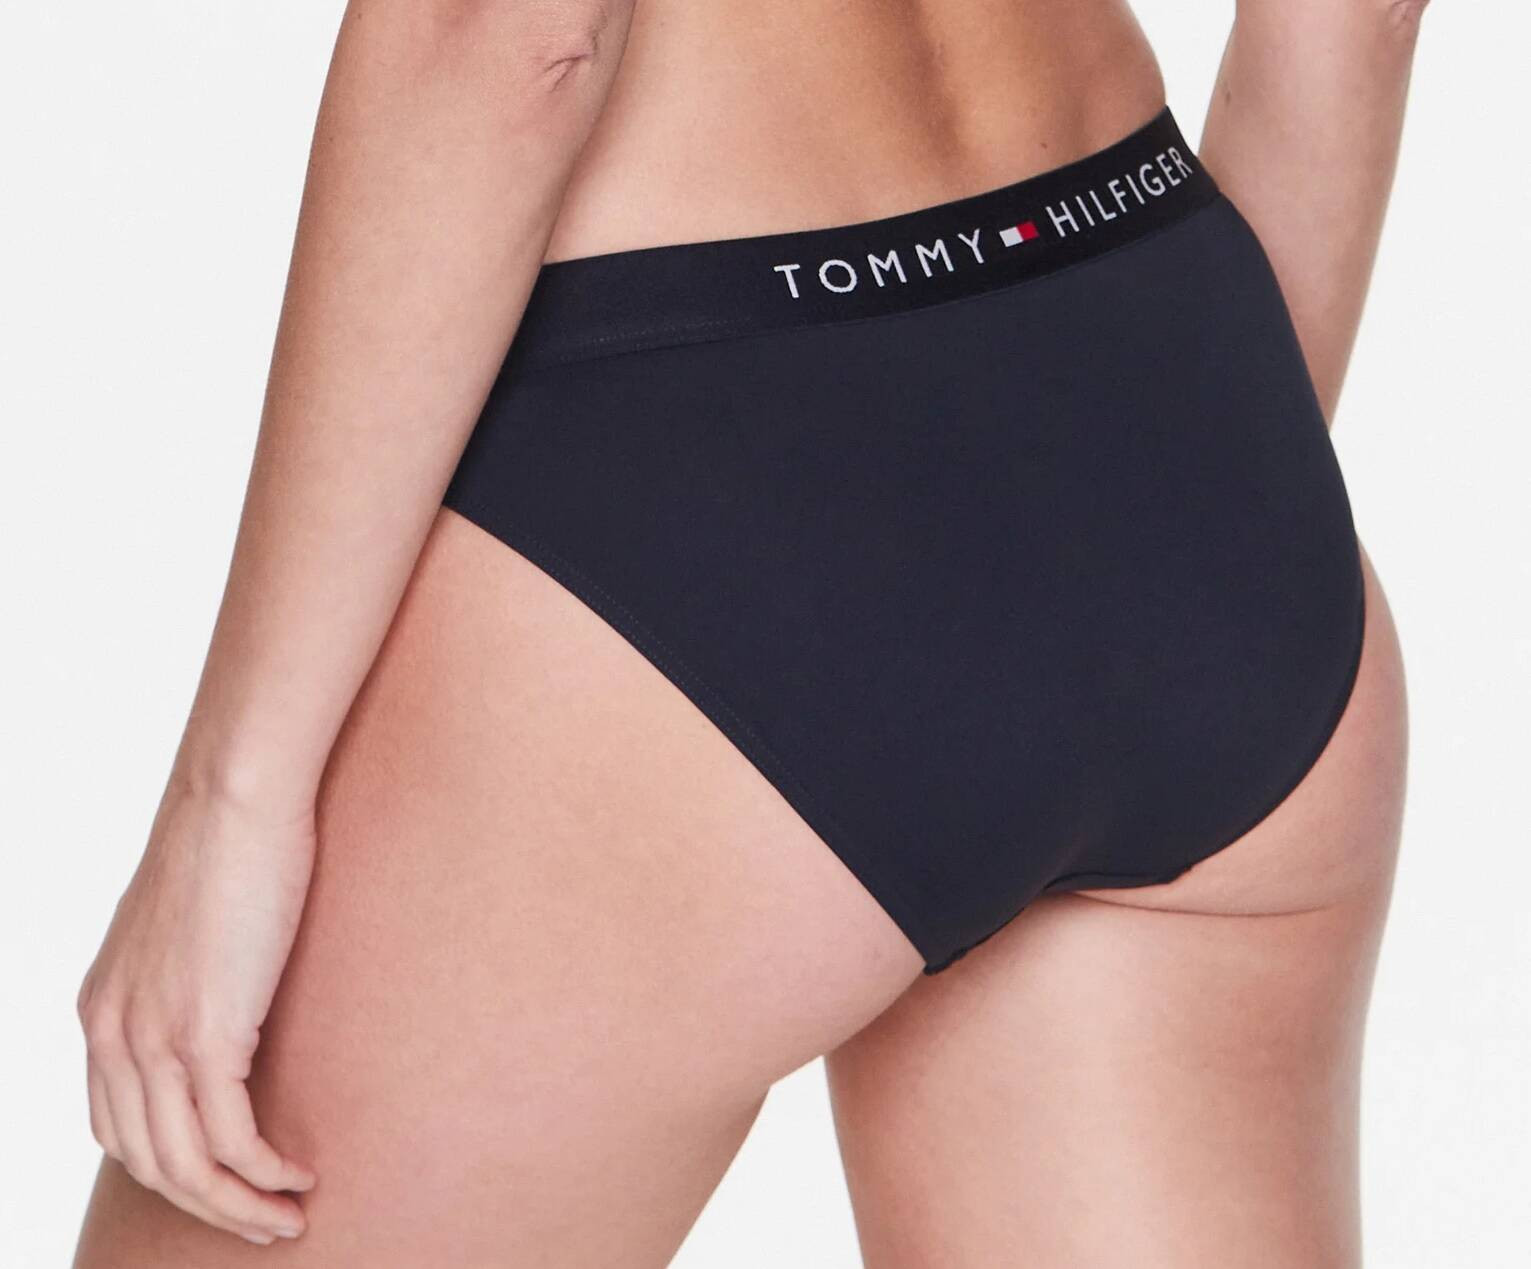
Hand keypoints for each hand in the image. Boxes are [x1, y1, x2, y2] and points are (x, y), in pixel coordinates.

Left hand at [78, 777, 318, 1244]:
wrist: (236, 797)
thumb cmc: (227, 842)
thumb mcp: (188, 926)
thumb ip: (189, 975)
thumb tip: (228, 999)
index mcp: (102, 1010)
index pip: (118, 1127)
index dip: (170, 1172)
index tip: (224, 1185)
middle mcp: (112, 1034)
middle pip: (147, 1161)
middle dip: (206, 1206)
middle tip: (263, 1220)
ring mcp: (153, 1038)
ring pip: (185, 1166)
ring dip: (239, 1206)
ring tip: (288, 1214)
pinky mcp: (206, 1033)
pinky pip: (229, 1138)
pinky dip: (263, 1173)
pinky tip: (297, 1175)